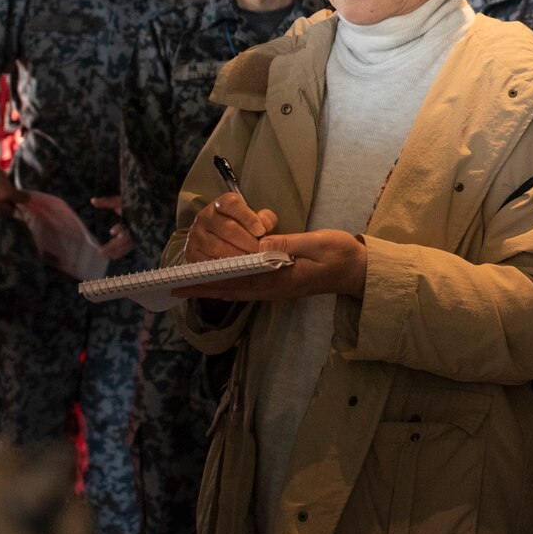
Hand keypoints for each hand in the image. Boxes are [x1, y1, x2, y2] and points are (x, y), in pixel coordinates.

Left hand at [91, 196, 133, 260]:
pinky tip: (114, 256)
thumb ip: (107, 202)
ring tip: (104, 256)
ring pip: (126, 246)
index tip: (112, 231)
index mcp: (131, 217)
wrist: (149, 208)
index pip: (126, 224)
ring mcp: (138, 235)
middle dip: (113, 246)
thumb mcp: (120, 201)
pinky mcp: (139, 240)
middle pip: (124, 239)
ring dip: (115, 251)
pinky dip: (121, 253)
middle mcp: (135, 228)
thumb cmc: (134, 203)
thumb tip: (92, 200)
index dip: (120, 228)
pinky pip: (129, 248)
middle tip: (101, 251)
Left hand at [172, 228, 368, 302]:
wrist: (357, 269)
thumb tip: (258, 244)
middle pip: (231, 290)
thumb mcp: (315, 243)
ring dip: (212, 287)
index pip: (237, 281)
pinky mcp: (279, 284)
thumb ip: (287, 244)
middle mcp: (273, 289)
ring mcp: (276, 289)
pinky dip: (228, 284)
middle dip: (203, 288)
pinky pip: (247, 287)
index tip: (185, 281)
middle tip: (175, 285)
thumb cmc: (339, 254)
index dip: (209, 281)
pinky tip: (218, 278)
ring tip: (188, 284)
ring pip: (237, 290)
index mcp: (280, 280)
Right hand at [185, 191, 278, 261]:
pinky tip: (236, 270)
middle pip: (227, 228)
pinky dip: (223, 267)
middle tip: (260, 252)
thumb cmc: (243, 230)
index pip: (233, 206)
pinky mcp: (191, 252)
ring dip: (236, 256)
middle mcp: (206, 216)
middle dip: (246, 242)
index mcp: (222, 204)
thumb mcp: (256, 220)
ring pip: (216, 246)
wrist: (220, 243)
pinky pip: (206, 262)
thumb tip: (265, 225)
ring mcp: (196, 235)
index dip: (248, 218)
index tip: (261, 231)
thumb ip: (265, 219)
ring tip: (252, 263)